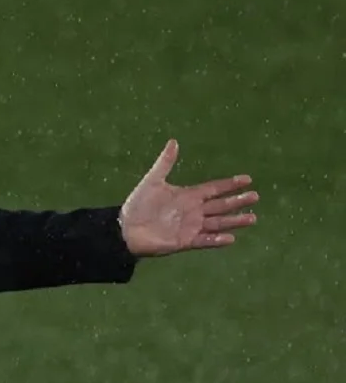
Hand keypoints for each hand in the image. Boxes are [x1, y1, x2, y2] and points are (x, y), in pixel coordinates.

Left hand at [119, 139, 258, 256]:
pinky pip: (204, 240)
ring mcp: (191, 227)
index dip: (230, 184)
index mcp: (188, 195)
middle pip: (221, 205)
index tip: (247, 179)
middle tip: (256, 196)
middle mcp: (194, 211)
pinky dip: (217, 240)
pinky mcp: (185, 241)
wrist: (126, 228)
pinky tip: (231, 238)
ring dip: (234, 221)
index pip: (214, 189)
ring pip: (218, 223)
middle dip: (238, 201)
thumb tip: (173, 141)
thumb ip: (165, 163)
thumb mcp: (152, 181)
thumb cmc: (138, 205)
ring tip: (252, 218)